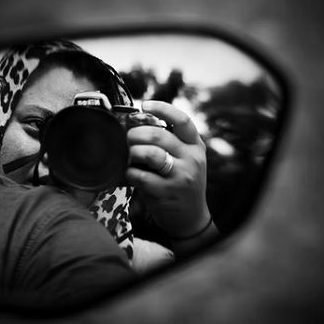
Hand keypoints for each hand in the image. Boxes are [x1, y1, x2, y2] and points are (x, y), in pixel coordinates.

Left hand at [125, 100, 211, 238]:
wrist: (191, 218)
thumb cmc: (181, 182)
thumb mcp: (185, 159)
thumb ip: (170, 142)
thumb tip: (137, 122)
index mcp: (195, 145)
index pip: (182, 120)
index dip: (162, 108)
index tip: (144, 105)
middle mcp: (192, 158)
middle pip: (158, 135)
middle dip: (136, 134)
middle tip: (128, 138)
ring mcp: (181, 176)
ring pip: (150, 154)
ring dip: (133, 152)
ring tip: (129, 157)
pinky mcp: (168, 192)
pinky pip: (142, 177)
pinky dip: (130, 173)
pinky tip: (129, 174)